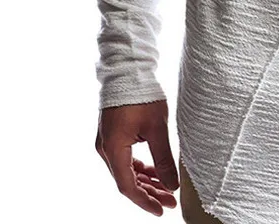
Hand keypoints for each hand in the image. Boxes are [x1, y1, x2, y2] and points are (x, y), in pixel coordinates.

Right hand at [95, 98, 179, 215]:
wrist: (128, 69)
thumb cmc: (142, 95)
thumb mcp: (157, 128)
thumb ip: (164, 158)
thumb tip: (172, 185)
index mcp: (113, 148)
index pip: (127, 186)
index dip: (145, 201)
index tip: (163, 210)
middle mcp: (106, 149)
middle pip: (126, 180)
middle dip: (149, 192)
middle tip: (170, 201)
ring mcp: (108, 142)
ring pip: (126, 170)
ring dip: (145, 181)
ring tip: (167, 188)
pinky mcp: (113, 135)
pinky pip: (125, 159)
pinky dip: (140, 168)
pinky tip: (155, 172)